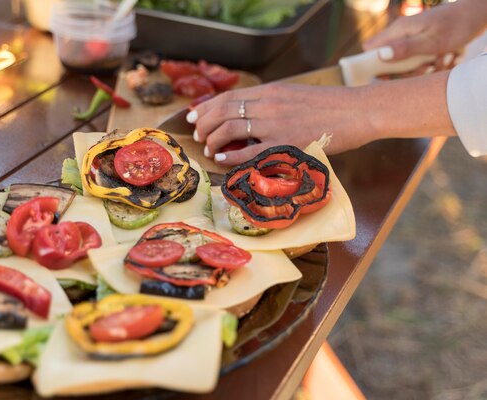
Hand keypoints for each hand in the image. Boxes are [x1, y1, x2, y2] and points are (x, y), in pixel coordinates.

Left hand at [187, 82, 373, 164]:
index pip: (229, 97)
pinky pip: (249, 150)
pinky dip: (230, 154)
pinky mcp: (285, 144)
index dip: (206, 107)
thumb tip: (249, 115)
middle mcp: (269, 104)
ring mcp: (276, 124)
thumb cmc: (329, 106)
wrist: (357, 111)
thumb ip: (271, 104)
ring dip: (213, 138)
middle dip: (203, 123)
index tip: (193, 116)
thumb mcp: (295, 96)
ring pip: (230, 127)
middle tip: (197, 135)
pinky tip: (220, 157)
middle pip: (223, 111)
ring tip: (207, 147)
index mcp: (271, 91)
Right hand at [363, 0, 486, 70]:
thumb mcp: (432, 42)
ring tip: (440, 61)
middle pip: (388, 61)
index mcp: (399, 30)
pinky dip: (430, 64)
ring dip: (421, 69)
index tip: (385, 77)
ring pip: (405, 64)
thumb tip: (380, 56)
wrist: (476, 14)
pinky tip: (443, 58)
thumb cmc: (456, 25)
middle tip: (425, 68)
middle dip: (405, 72)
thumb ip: (405, 49)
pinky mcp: (420, 43)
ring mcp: (410, 38)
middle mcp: (401, 34)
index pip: (370, 49)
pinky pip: (417, 61)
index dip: (373, 65)